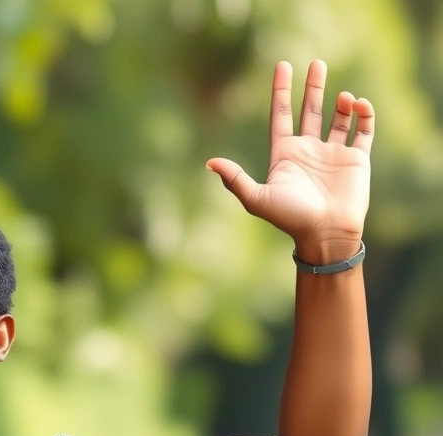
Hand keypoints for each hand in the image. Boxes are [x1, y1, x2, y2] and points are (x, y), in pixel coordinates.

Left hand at [206, 60, 374, 263]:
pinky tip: (359, 104)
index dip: (281, 91)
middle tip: (316, 62)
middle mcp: (308, 149)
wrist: (325, 234)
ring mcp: (332, 153)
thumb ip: (235, 178)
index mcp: (285, 154)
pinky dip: (364, 115)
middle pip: (310, 109)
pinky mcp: (356, 159)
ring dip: (342, 103)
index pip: (281, 114)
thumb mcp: (256, 198)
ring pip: (338, 117)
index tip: (283, 66)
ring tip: (343, 97)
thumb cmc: (289, 217)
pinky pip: (363, 130)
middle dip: (313, 86)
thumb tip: (209, 162)